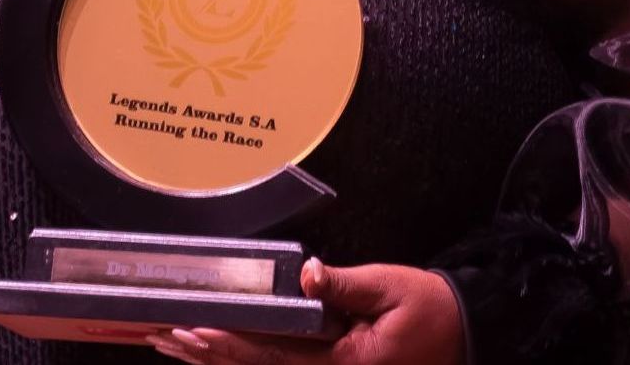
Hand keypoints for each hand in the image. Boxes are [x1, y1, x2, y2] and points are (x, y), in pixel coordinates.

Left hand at [146, 258, 465, 364]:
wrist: (463, 333)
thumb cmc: (429, 310)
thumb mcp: (390, 287)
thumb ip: (345, 285)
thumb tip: (308, 274)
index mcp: (345, 364)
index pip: (273, 354)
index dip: (230, 342)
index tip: (195, 329)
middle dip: (209, 355)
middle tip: (166, 337)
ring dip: (218, 361)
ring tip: (177, 346)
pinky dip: (245, 360)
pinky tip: (218, 353)